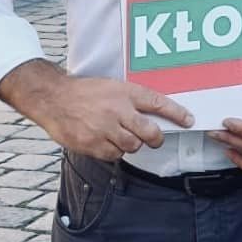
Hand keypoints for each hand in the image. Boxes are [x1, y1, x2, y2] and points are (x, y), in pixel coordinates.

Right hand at [0, 61, 192, 158]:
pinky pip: (114, 154)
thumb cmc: (84, 92)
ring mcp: (104, 128)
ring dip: (132, 144)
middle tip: (155, 139)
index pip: (157, 103)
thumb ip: (131, 101)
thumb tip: (155, 116)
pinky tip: (105, 140)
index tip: (189, 120)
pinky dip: (113, 151)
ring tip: (121, 135)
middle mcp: (117, 110)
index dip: (176, 113)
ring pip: (132, 146)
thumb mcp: (111, 87)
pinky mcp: (92, 143)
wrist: (53, 98)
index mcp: (123, 92)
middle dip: (156, 139)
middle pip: (149, 133)